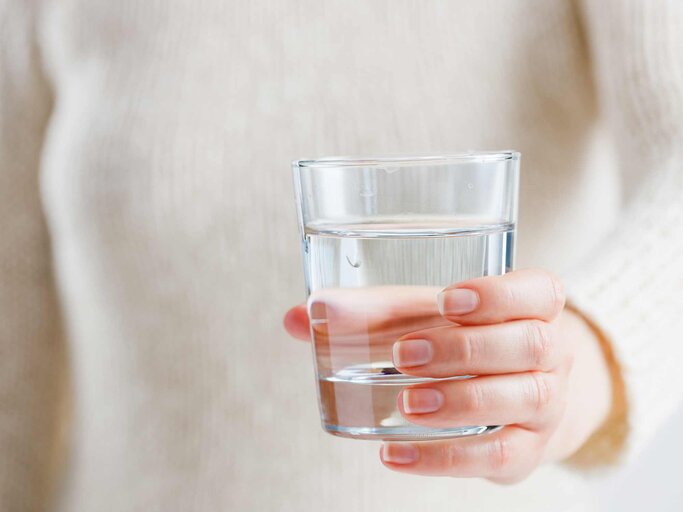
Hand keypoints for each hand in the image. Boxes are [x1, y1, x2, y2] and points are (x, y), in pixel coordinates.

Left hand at [284, 269, 612, 483]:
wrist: (516, 387)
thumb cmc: (462, 337)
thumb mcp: (425, 315)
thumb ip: (367, 313)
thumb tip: (300, 316)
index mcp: (533, 306)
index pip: (540, 292)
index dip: (500, 294)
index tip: (447, 299)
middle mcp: (552, 353)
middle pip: (530, 346)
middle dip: (464, 349)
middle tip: (404, 354)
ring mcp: (545, 405)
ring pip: (521, 400)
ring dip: (460, 402)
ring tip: (406, 405)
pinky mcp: (526, 451)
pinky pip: (497, 457)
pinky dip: (444, 458)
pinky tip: (394, 454)